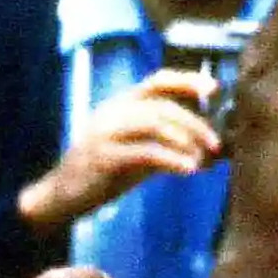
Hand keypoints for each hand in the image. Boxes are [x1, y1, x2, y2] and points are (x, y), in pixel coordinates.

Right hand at [19, 70, 226, 234]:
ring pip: (154, 123)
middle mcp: (112, 112)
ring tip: (203, 159)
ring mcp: (105, 132)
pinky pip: (144, 152)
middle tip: (216, 143)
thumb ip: (167, 148)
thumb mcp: (138, 156)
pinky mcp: (103, 157)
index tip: (213, 89)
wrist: (61, 196)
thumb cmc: (103, 175)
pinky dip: (171, 160)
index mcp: (120, 106)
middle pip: (162, 105)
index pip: (156, 82)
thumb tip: (207, 151)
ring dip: (185, 139)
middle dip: (195, 122)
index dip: (185, 81)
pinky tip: (188, 170)